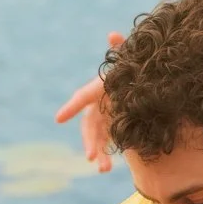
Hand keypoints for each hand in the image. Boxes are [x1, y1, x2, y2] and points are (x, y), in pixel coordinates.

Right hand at [54, 31, 123, 171]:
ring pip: (97, 140)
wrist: (144, 88)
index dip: (71, 107)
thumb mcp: (128, 62)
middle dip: (89, 141)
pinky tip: (107, 169)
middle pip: (89, 126)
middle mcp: (97, 106)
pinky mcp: (112, 133)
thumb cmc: (132, 73)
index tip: (59, 119)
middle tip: (90, 156)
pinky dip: (106, 158)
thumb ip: (120, 49)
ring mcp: (104, 121)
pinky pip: (106, 147)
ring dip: (98, 155)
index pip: (82, 98)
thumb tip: (113, 34)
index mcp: (98, 89)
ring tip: (103, 169)